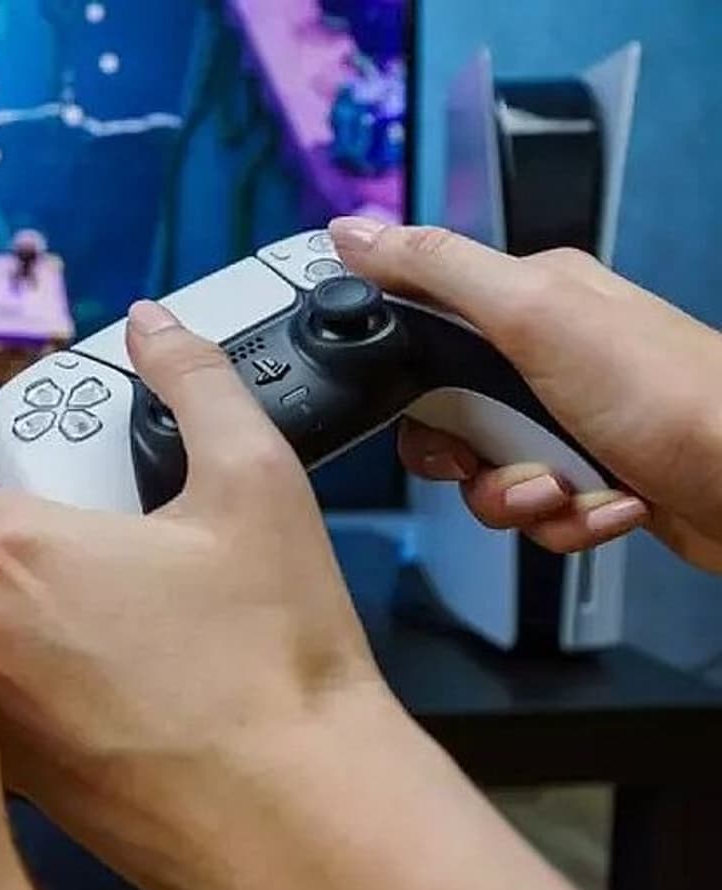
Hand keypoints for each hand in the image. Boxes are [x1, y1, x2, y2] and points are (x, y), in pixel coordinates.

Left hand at [0, 302, 580, 889]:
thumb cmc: (276, 661)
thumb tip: (156, 330)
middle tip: (105, 566)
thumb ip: (197, 384)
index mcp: (15, 552)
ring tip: (123, 635)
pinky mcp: (18, 779)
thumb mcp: (255, 483)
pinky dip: (41, 697)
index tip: (38, 494)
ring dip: (24, 628)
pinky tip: (121, 698)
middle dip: (17, 557)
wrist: (296, 811)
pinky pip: (4, 712)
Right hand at [332, 217, 721, 571]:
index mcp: (529, 299)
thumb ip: (437, 270)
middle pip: (444, 416)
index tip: (417, 406)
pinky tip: (608, 505)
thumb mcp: (535, 315)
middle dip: (467, 456)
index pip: (420, 327)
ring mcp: (569, 420)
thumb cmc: (676, 397)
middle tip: (496, 453)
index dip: (404, 377)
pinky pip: (536, 512)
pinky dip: (566, 521)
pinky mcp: (593, 476)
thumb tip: (351, 230)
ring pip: (485, 474)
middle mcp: (546, 356)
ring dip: (517, 497)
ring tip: (566, 489)